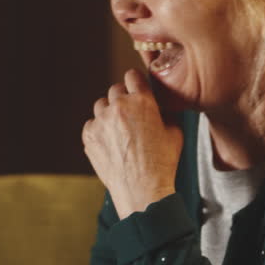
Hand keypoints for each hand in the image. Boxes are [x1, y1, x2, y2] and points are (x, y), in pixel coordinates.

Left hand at [83, 69, 182, 216]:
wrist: (142, 189)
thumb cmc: (162, 163)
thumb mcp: (174, 133)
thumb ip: (165, 114)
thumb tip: (160, 108)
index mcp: (142, 101)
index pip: (132, 75)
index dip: (136, 82)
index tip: (136, 88)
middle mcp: (119, 107)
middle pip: (116, 89)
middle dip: (123, 99)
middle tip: (131, 113)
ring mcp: (101, 121)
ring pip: (101, 105)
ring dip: (109, 112)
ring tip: (119, 129)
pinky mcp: (89, 136)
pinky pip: (91, 124)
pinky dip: (99, 130)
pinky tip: (110, 142)